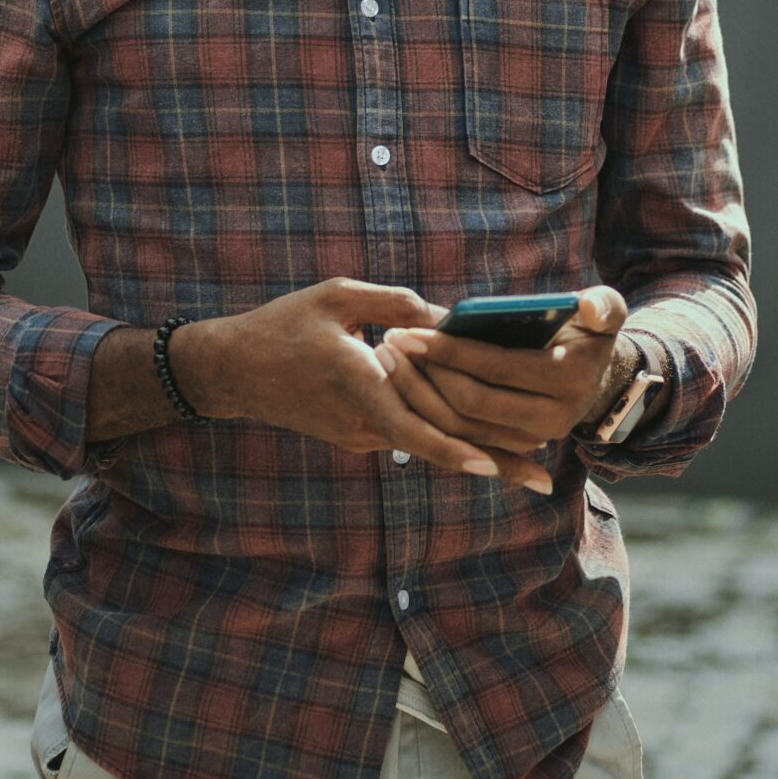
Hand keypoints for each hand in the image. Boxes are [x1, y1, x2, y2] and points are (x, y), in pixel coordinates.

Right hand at [189, 278, 553, 488]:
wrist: (233, 370)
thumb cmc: (284, 324)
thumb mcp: (337, 295)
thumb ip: (393, 302)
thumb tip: (445, 317)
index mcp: (359, 382)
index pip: (412, 426)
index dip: (453, 449)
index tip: (494, 466)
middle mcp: (362, 420)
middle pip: (436, 447)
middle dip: (493, 463)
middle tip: (544, 483)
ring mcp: (359, 435)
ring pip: (425, 444)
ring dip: (474, 453)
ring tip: (527, 469)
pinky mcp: (356, 436)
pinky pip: (407, 437)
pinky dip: (443, 438)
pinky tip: (480, 440)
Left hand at [376, 285, 632, 482]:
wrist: (596, 377)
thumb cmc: (589, 329)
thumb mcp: (605, 311)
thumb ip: (604, 305)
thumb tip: (588, 305)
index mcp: (569, 381)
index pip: (496, 368)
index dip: (449, 351)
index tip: (408, 331)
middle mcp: (552, 421)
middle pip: (471, 404)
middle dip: (424, 374)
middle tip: (389, 341)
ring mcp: (531, 440)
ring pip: (459, 427)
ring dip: (417, 394)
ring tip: (388, 357)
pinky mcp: (511, 447)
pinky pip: (460, 436)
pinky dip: (427, 412)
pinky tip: (401, 381)